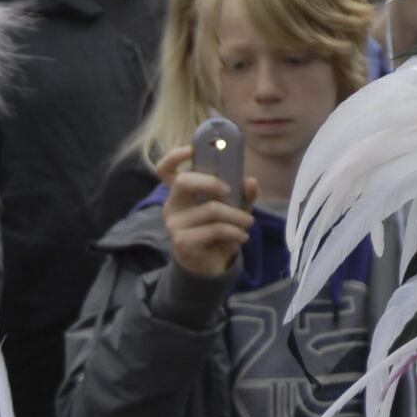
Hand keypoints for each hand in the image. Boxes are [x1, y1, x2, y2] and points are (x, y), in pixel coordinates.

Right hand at [156, 142, 256, 278]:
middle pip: (184, 182)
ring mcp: (174, 224)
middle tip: (230, 190)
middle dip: (211, 182)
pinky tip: (242, 237)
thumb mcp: (233, 209)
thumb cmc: (218, 231)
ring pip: (210, 209)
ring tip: (248, 222)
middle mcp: (172, 205)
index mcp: (181, 192)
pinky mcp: (182, 242)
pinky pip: (214, 229)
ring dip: (236, 216)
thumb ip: (242, 195)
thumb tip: (251, 181)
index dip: (175, 156)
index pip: (166, 169)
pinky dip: (234, 232)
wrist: (210, 266)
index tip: (192, 150)